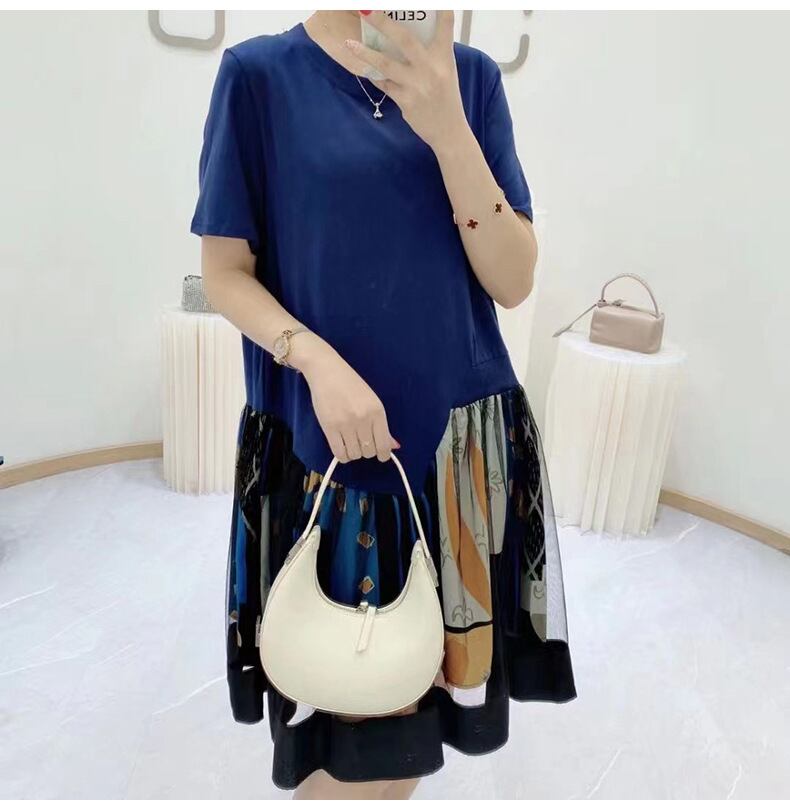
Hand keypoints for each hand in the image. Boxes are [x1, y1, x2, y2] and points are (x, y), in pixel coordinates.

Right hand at [292, 334, 399, 462]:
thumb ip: (382, 426)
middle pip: (369, 452)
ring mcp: (345, 424)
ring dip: (354, 453)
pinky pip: (339, 453)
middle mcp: (363, 419)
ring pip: (355, 454)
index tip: (380, 455)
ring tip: (350, 442)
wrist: (327, 371)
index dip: (383, 454)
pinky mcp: (329, 427)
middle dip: (366, 450)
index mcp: (377, 411)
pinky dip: (343, 455)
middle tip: (361, 441)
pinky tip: (342, 447)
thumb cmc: (351, 385)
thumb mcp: (372, 402)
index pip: (384, 445)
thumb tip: (393, 446)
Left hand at [344, 11, 467, 152]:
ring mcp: (417, 85)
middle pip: (404, 39)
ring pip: (386, 64)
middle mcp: (431, 68)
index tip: (435, 1)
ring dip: (365, 53)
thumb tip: (404, 38)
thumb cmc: (446, 99)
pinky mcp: (406, 101)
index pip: (445, 26)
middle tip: (365, 9)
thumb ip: (431, 54)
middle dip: (382, 22)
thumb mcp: (446, 72)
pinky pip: (384, 84)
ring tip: (349, 44)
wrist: (449, 131)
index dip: (441, 10)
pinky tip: (364, 69)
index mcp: (444, 57)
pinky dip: (374, 76)